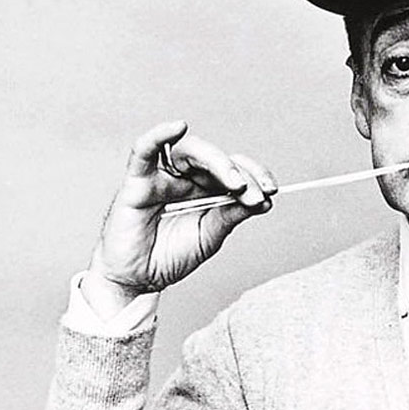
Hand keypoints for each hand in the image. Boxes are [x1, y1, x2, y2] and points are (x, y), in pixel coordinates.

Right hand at [85, 121, 277, 312]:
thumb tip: (262, 200)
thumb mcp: (210, 236)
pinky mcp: (137, 182)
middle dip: (240, 173)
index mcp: (204, 189)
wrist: (137, 282)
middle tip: (255, 194)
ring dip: (217, 162)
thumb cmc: (167, 257)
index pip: (233, 170)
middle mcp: (184, 178)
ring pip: (190, 152)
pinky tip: (177, 127)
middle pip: (215, 159)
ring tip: (234, 182)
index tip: (271, 192)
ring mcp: (161, 178)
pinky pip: (143, 151)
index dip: (254, 175)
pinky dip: (158, 136)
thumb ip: (231, 215)